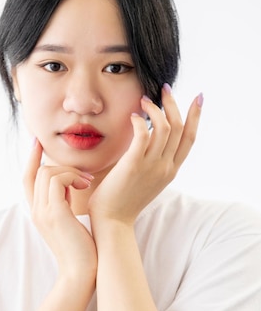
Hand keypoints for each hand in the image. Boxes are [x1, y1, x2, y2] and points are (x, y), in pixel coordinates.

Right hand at [23, 139, 97, 277]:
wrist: (82, 272)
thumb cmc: (82, 249)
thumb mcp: (70, 221)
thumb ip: (64, 202)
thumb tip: (70, 184)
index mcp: (38, 212)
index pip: (27, 178)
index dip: (31, 159)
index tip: (38, 142)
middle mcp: (36, 211)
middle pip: (38, 172)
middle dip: (61, 166)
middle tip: (83, 178)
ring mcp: (43, 212)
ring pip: (47, 173)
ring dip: (69, 172)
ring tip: (86, 183)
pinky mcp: (55, 213)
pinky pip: (56, 180)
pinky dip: (71, 177)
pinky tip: (85, 186)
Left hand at [89, 86, 201, 225]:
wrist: (113, 222)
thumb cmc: (122, 201)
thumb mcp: (145, 180)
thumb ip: (150, 162)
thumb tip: (146, 140)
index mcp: (170, 171)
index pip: (189, 138)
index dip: (195, 116)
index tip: (197, 98)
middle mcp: (165, 167)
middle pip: (179, 128)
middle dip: (173, 104)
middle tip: (164, 89)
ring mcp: (151, 166)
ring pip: (164, 128)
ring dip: (155, 109)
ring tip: (143, 100)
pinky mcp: (134, 165)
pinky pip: (143, 135)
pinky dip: (141, 122)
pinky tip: (134, 116)